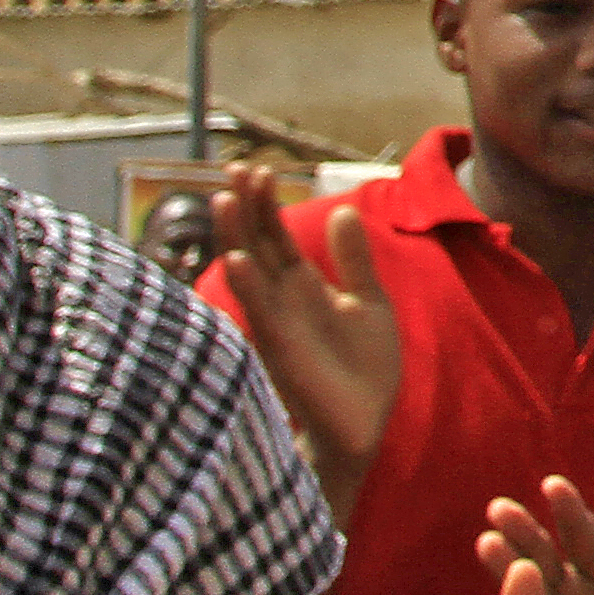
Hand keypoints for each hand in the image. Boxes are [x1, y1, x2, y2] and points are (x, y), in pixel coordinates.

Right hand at [218, 164, 403, 519]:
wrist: (365, 427)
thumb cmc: (364, 371)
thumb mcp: (369, 302)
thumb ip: (355, 260)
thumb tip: (345, 210)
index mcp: (303, 286)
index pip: (276, 235)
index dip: (265, 203)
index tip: (256, 167)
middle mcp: (283, 301)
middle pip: (256, 244)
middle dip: (246, 208)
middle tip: (235, 168)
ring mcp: (278, 324)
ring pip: (250, 273)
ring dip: (236, 238)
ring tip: (224, 200)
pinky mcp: (282, 350)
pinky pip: (259, 313)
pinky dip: (247, 287)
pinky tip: (236, 260)